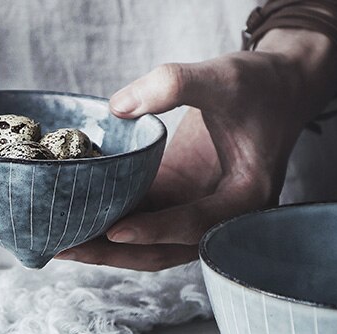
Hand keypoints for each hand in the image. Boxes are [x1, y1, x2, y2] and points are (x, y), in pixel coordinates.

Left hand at [59, 30, 336, 269]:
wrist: (277, 90)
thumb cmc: (260, 85)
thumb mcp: (224, 76)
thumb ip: (174, 84)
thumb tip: (116, 107)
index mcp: (243, 199)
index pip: (195, 225)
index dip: (154, 230)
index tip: (114, 232)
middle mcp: (219, 220)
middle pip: (162, 252)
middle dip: (113, 255)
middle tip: (66, 248)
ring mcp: (194, 215)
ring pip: (146, 246)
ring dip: (104, 248)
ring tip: (59, 242)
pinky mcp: (175, 206)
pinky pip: (140, 223)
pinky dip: (108, 226)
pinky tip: (73, 220)